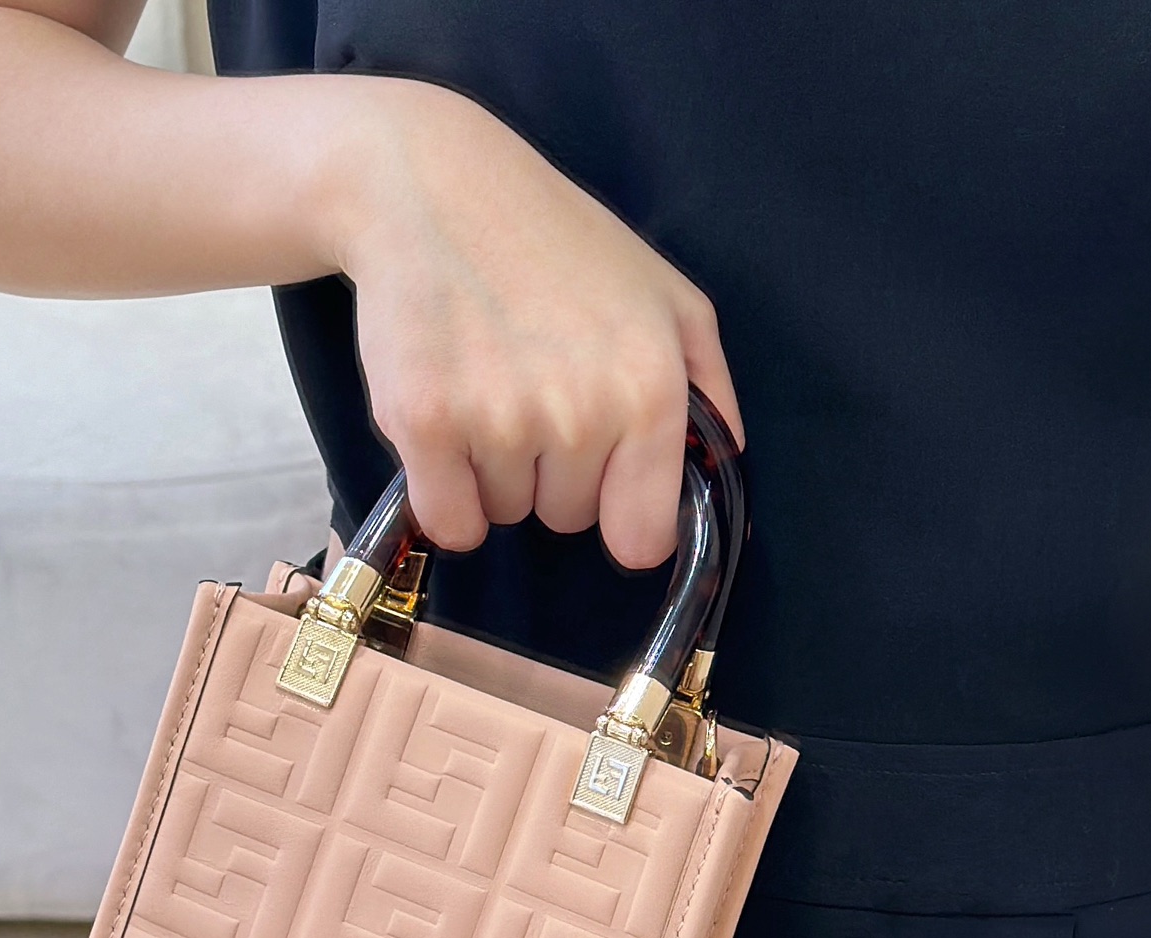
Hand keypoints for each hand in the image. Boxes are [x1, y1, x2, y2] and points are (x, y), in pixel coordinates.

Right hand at [332, 79, 742, 568]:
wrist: (432, 185)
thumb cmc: (556, 241)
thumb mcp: (665, 297)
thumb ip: (708, 388)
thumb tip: (725, 466)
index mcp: (649, 389)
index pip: (643, 538)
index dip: (619, 516)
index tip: (600, 484)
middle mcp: (581, 414)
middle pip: (567, 520)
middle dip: (550, 474)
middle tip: (528, 388)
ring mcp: (500, 421)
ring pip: (505, 515)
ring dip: (494, 471)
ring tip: (484, 383)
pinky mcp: (425, 424)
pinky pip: (449, 520)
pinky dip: (443, 489)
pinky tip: (445, 419)